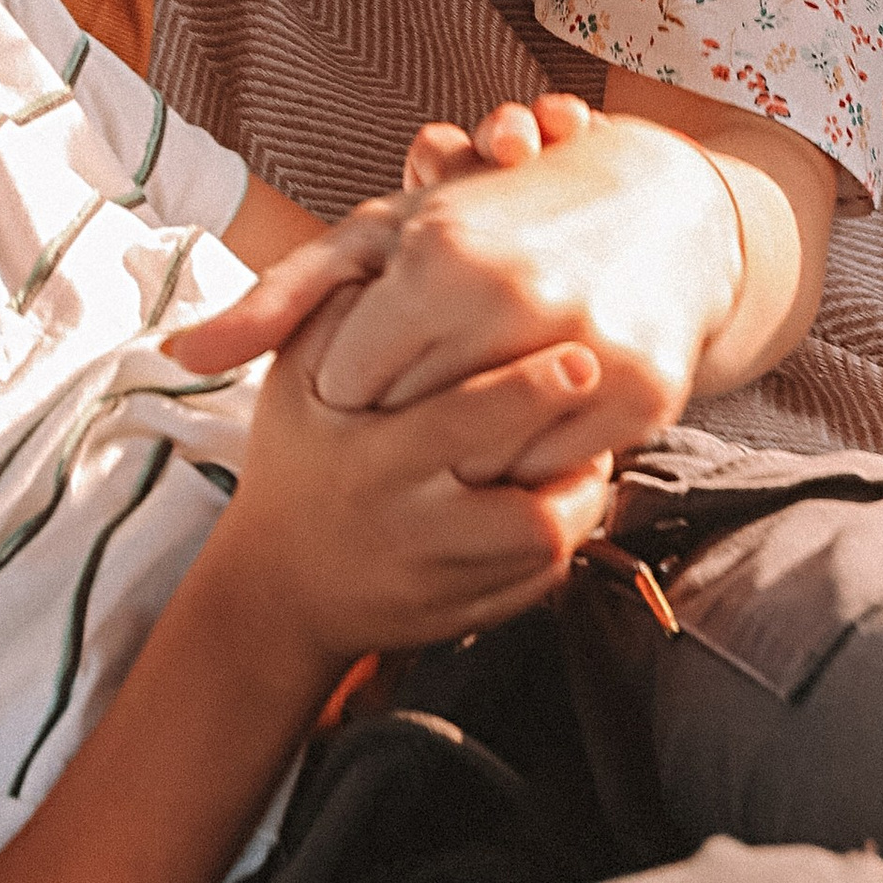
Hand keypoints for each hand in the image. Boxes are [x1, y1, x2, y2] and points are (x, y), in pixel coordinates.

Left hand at [167, 105, 742, 479]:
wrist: (670, 208)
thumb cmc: (499, 218)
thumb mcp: (386, 236)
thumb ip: (283, 299)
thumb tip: (178, 354)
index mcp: (440, 256)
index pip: (352, 385)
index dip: (346, 394)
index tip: (359, 385)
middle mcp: (512, 298)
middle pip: (416, 426)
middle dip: (401, 428)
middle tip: (408, 413)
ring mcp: (583, 346)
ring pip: (489, 459)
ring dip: (467, 455)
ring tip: (463, 417)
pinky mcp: (642, 391)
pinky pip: (561, 469)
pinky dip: (533, 463)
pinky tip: (522, 426)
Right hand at [205, 290, 613, 663]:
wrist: (277, 586)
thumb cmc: (295, 457)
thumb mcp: (293, 378)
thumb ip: (338, 317)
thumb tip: (398, 266)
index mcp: (367, 457)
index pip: (461, 422)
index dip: (528, 390)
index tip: (580, 357)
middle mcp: (406, 526)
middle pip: (520, 505)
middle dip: (575, 448)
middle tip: (604, 395)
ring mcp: (437, 579)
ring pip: (541, 548)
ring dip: (578, 493)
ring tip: (584, 440)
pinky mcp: (461, 616)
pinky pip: (538, 583)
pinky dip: (564, 533)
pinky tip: (562, 487)